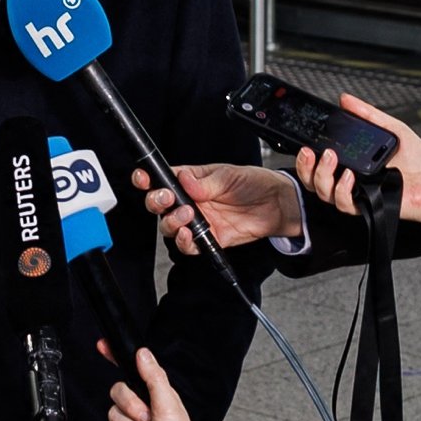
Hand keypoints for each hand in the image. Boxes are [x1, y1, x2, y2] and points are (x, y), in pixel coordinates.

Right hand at [101, 346, 213, 420]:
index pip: (130, 372)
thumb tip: (142, 352)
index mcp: (154, 396)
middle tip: (150, 420)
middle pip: (117, 392)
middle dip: (133, 408)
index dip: (115, 358)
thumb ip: (154, 376)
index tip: (103, 346)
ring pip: (113, 414)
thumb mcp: (169, 404)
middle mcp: (140, 409)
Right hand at [151, 164, 299, 253]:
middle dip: (156, 202)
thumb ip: (206, 181)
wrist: (276, 205)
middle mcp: (190, 201)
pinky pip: (189, 245)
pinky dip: (184, 242)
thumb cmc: (254, 183)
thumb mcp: (230, 175)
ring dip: (171, 222)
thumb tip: (184, 180)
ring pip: (169, 226)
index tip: (143, 179)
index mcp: (191, 180)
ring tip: (186, 216)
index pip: (163, 179)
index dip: (148, 179)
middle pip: (160, 205)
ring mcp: (198, 221)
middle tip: (167, 199)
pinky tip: (189, 235)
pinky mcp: (209, 238)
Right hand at [291, 95, 420, 243]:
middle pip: (313, 179)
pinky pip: (343, 203)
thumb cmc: (419, 160)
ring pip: (323, 192)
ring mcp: (357, 194)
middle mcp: (350, 180)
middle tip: (309, 151)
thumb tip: (345, 99)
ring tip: (330, 158)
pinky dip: (342, 190)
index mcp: (353, 162)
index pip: (321, 161)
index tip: (305, 141)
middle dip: (305, 166)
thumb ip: (367, 115)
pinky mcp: (366, 206)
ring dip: (321, 175)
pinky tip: (349, 177)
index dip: (307, 155)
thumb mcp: (391, 129)